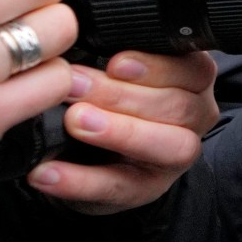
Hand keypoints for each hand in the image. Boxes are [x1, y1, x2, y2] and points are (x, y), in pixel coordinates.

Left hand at [33, 51, 218, 213]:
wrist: (94, 155)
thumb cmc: (109, 101)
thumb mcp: (114, 73)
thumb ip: (109, 60)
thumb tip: (72, 50)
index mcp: (192, 81)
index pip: (193, 70)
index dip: (156, 67)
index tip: (115, 63)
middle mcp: (193, 117)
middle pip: (179, 106)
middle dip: (123, 96)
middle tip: (75, 86)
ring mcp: (175, 158)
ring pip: (168, 146)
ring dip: (118, 133)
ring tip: (73, 122)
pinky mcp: (146, 191)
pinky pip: (120, 187)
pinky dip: (80, 181)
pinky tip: (47, 173)